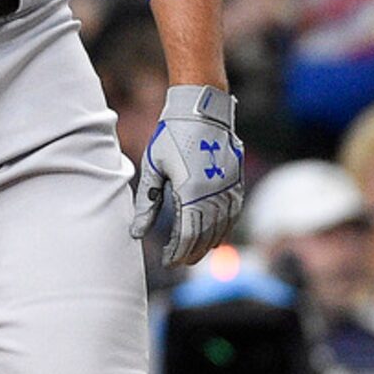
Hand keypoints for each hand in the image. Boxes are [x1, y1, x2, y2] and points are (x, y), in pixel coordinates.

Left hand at [130, 85, 243, 267]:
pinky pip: (233, 215)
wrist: (202, 111)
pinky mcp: (236, 183)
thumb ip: (147, 203)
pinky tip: (214, 236)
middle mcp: (214, 195)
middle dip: (191, 253)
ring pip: (221, 229)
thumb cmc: (172, 137)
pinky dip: (223, 230)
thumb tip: (137, 233)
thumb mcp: (153, 169)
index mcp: (190, 193)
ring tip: (194, 254)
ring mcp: (229, 189)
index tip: (167, 261)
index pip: (186, 236)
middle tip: (178, 262)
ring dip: (208, 245)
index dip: (177, 253)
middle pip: (205, 237)